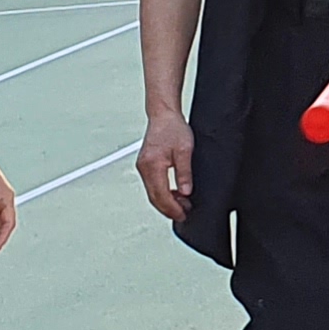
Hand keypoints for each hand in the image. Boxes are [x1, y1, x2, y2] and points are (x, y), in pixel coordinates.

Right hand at [135, 106, 193, 221]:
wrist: (163, 115)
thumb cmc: (173, 128)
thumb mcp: (185, 150)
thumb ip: (184, 173)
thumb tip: (185, 192)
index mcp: (152, 165)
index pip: (161, 195)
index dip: (172, 208)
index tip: (182, 215)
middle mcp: (144, 168)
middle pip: (154, 197)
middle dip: (168, 209)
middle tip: (183, 214)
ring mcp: (143, 167)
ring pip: (152, 193)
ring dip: (166, 202)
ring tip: (182, 205)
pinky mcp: (145, 165)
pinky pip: (152, 185)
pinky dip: (162, 193)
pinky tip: (174, 193)